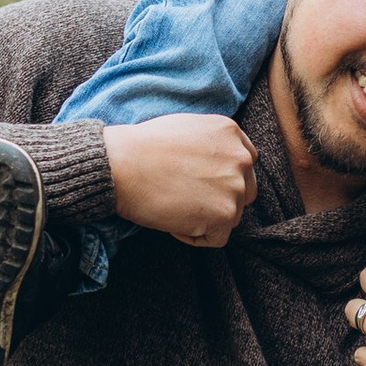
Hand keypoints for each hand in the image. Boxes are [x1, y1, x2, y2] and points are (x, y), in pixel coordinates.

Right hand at [105, 115, 257, 249]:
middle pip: (244, 191)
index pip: (244, 163)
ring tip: (175, 207)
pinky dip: (194, 236)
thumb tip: (214, 165)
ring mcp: (235, 187)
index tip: (202, 184)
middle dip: (220, 199)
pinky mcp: (224, 214)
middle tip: (187, 199)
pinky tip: (172, 221)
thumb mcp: (187, 127)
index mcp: (231, 133)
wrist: (121, 165)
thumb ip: (211, 144)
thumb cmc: (141, 147)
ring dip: (206, 218)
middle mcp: (241, 158)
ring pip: (232, 216)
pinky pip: (217, 238)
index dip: (223, 177)